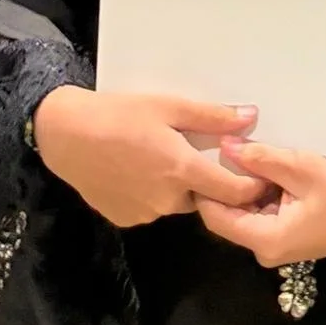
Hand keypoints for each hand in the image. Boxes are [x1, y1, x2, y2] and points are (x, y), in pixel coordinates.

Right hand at [31, 87, 269, 228]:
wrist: (66, 135)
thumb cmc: (121, 113)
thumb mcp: (169, 105)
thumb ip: (213, 117)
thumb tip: (251, 118)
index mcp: (183, 171)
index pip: (233, 192)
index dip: (250, 187)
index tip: (259, 177)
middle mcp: (167, 201)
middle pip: (203, 197)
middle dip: (207, 181)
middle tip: (194, 153)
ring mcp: (145, 214)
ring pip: (176, 203)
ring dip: (177, 186)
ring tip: (159, 156)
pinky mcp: (124, 219)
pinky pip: (151, 208)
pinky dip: (152, 194)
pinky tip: (137, 170)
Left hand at [196, 142, 325, 265]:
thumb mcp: (300, 168)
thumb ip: (260, 159)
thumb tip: (225, 146)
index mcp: (265, 239)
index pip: (216, 218)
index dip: (204, 189)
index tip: (199, 158)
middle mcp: (264, 251)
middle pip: (226, 218)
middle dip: (222, 186)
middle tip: (218, 151)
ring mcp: (274, 247)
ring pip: (241, 216)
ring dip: (240, 189)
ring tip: (239, 155)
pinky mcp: (283, 239)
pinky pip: (257, 216)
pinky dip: (255, 195)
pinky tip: (260, 171)